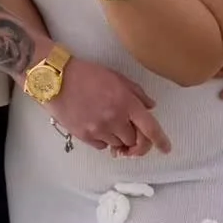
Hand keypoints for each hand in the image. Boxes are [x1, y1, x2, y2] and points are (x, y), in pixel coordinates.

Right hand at [51, 56, 171, 157]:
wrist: (57, 80)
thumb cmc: (87, 74)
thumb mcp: (116, 77)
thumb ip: (137, 93)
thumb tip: (151, 107)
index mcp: (126, 103)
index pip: (150, 128)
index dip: (160, 141)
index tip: (166, 149)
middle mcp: (115, 119)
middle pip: (134, 141)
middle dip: (136, 140)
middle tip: (132, 135)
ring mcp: (99, 129)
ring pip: (118, 145)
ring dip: (120, 140)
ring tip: (111, 126)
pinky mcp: (84, 136)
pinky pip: (102, 146)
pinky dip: (104, 141)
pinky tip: (98, 128)